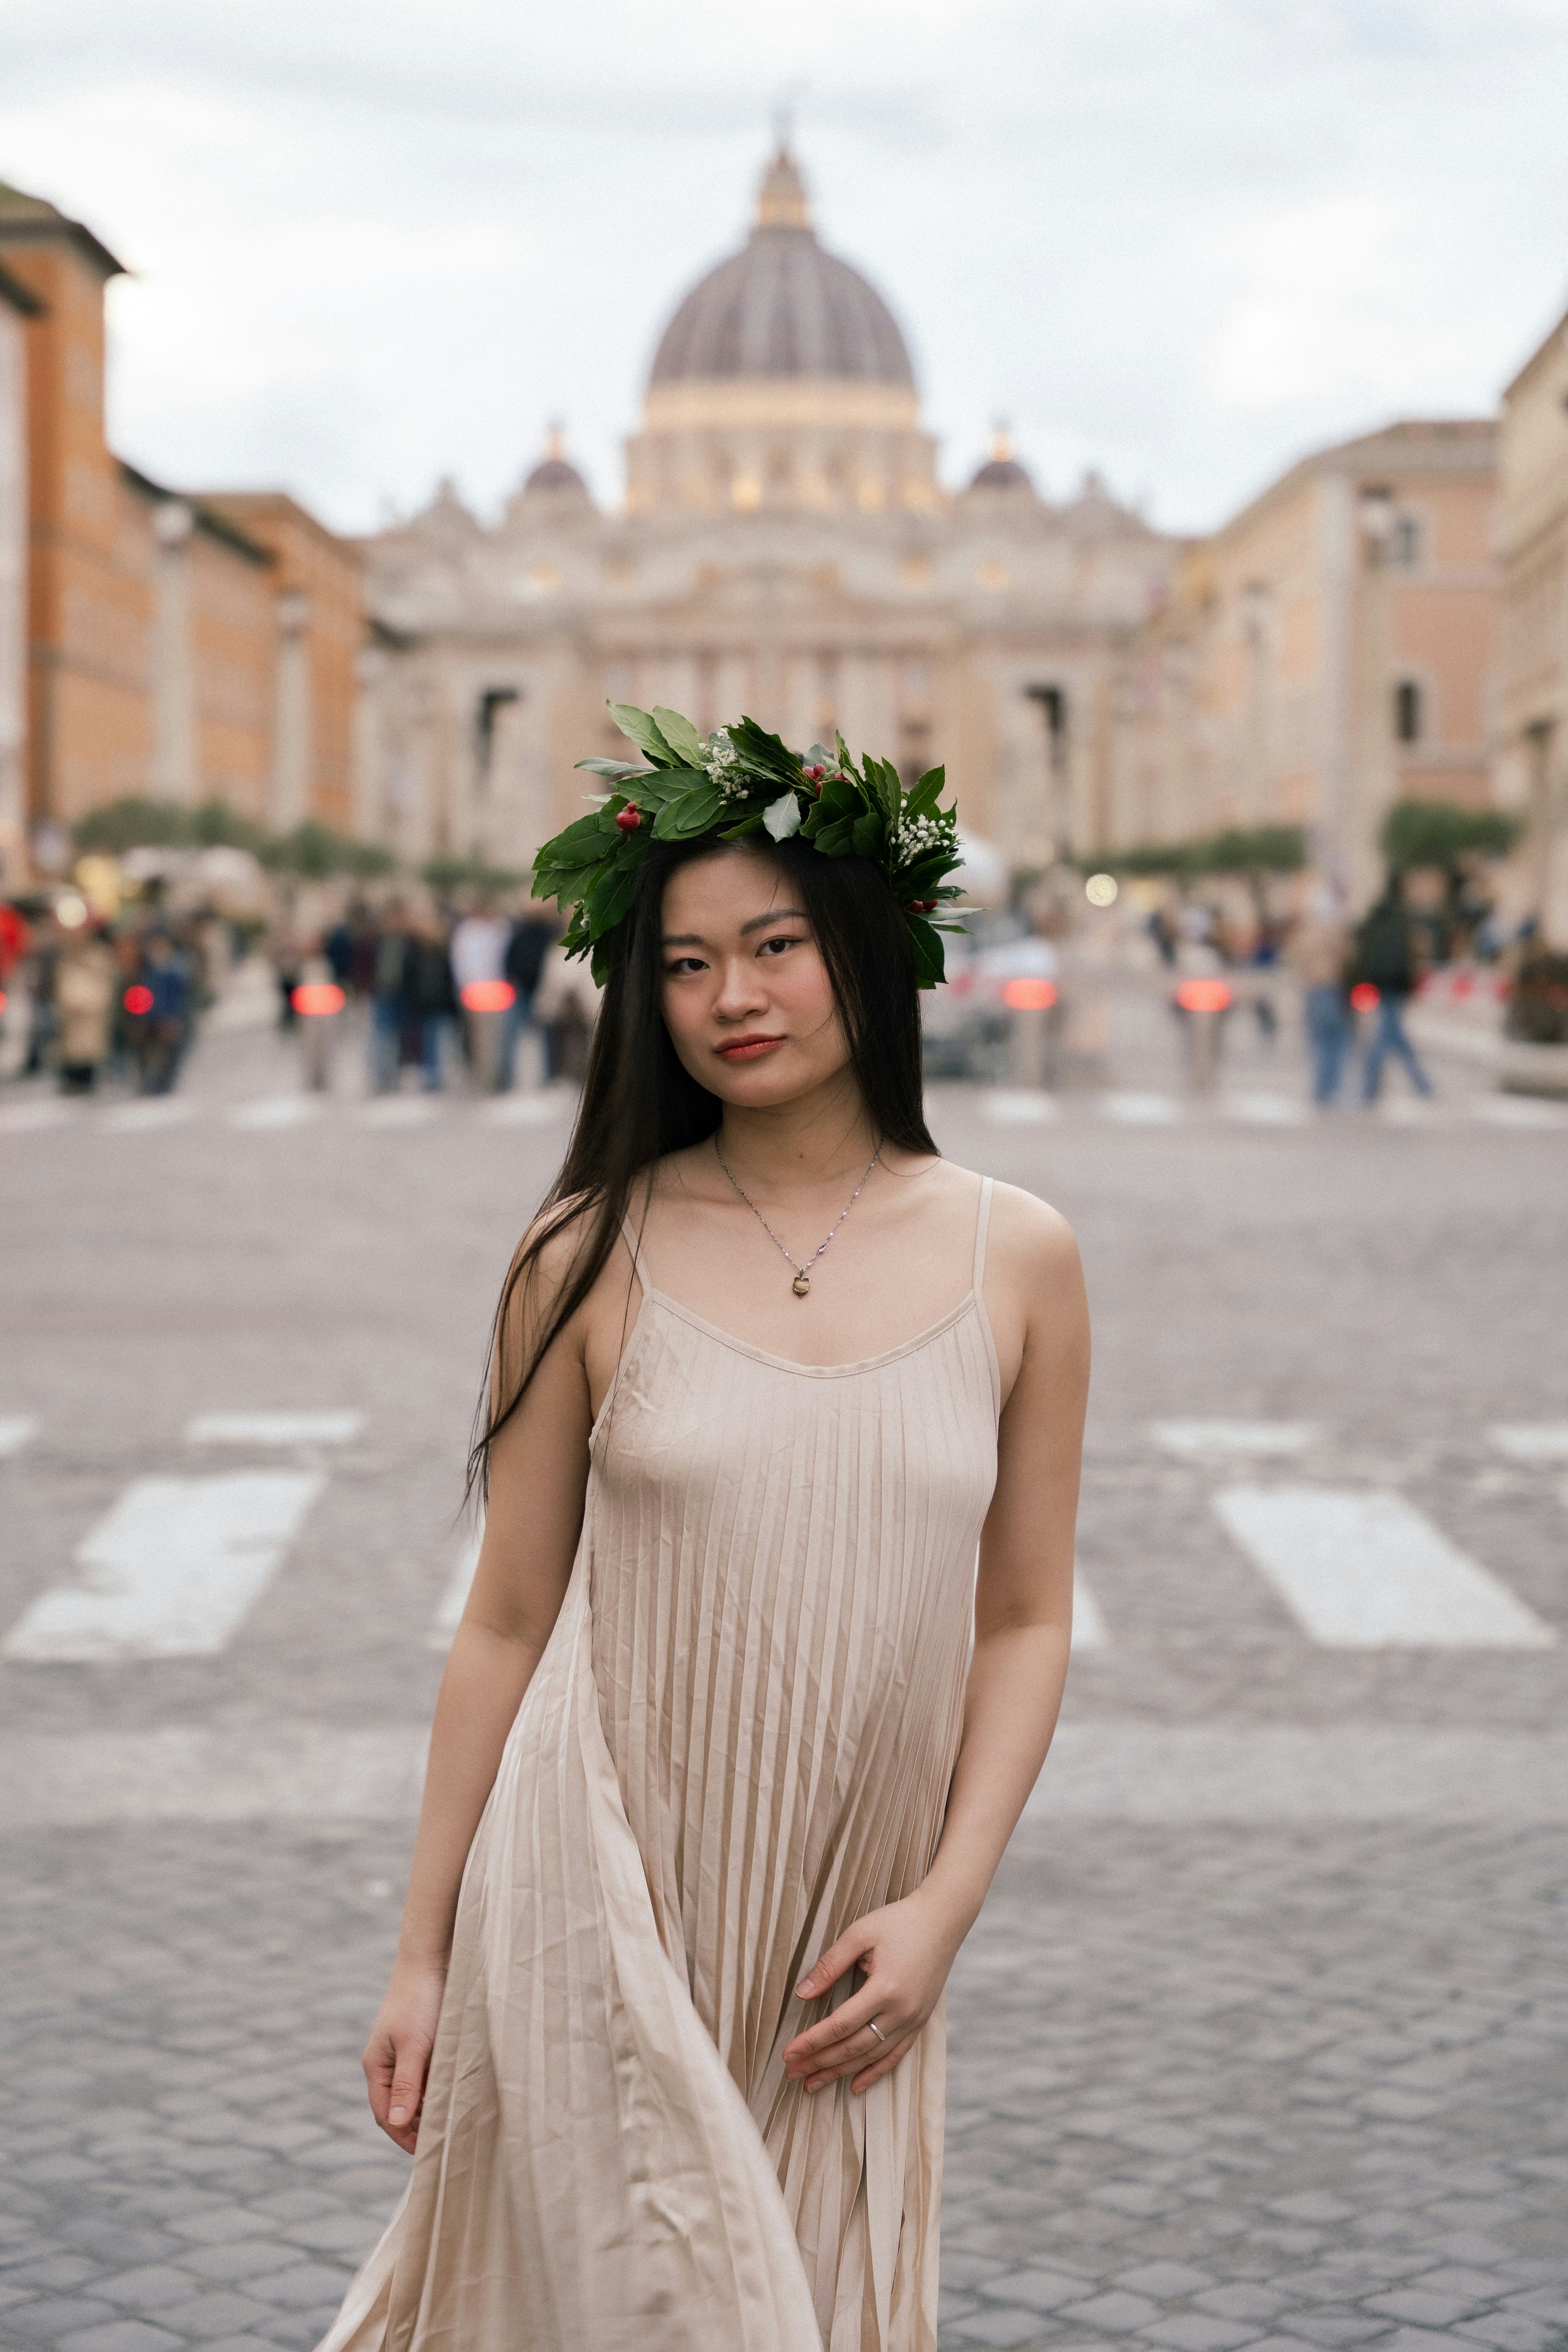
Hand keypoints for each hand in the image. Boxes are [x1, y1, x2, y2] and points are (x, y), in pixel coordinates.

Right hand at [362, 1958, 446, 2153]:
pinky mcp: (421, 2044)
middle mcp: (387, 2064)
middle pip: (398, 2108)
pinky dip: (436, 2091)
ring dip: (429, 2110)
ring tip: (452, 2126)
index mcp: (377, 2066)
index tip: (428, 2153)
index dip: (404, 2136)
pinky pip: (426, 2077)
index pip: (386, 2114)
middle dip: (416, 2128)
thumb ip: (408, 2085)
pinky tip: (455, 2097)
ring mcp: (403, 2054)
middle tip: (443, 2145)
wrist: (432, 1959)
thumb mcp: (414, 2045)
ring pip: (414, 2094)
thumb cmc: (421, 2001)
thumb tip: (399, 2124)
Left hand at [782, 1889, 963, 2096]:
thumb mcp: (859, 1934)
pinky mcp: (920, 2021)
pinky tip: (855, 2086)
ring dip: (840, 2072)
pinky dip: (874, 2072)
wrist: (943, 1919)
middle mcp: (901, 2011)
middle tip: (792, 2074)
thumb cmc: (898, 1922)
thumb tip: (802, 1994)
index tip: (788, 2053)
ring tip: (813, 2084)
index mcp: (885, 1988)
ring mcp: (913, 2019)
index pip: (840, 2025)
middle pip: (853, 2047)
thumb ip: (830, 1965)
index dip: (812, 2042)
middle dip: (820, 2062)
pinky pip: (895, 2055)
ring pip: (871, 2056)